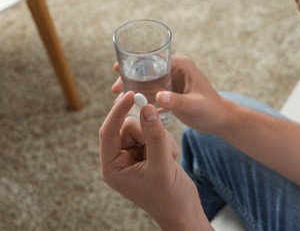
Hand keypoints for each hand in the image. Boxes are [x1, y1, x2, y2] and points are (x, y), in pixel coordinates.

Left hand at [99, 91, 210, 229]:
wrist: (184, 211)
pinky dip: (165, 142)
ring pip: (143, 128)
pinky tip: (170, 159)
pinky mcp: (147, 153)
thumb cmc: (169, 197)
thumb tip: (147, 108)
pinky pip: (153, 134)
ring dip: (159, 139)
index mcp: (113, 167)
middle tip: (162, 149)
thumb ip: (154, 135)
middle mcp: (120, 160)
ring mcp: (134, 156)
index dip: (118, 112)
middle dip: (148, 133)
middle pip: (128, 127)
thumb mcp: (161, 165)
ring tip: (168, 159)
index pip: (108, 132)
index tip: (131, 95)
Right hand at [111, 56, 233, 133]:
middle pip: (147, 70)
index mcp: (181, 65)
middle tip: (115, 88)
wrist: (220, 120)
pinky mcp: (170, 93)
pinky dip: (141, 98)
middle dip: (130, 77)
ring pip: (147, 82)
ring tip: (117, 98)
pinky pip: (152, 92)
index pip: (153, 60)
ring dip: (133, 88)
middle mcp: (175, 70)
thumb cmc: (212, 110)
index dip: (135, 64)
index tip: (118, 68)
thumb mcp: (195, 105)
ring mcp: (171, 81)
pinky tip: (130, 106)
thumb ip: (178, 101)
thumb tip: (159, 97)